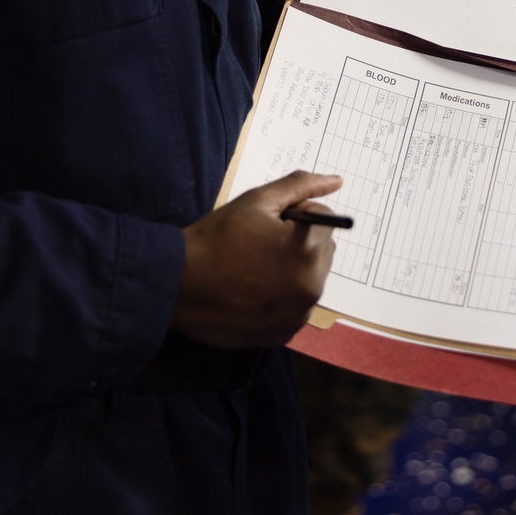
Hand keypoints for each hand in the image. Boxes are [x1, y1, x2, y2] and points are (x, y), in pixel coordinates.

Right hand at [172, 171, 342, 347]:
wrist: (178, 285)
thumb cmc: (216, 238)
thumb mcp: (257, 201)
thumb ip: (300, 186)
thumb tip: (336, 181)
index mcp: (308, 249)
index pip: (324, 218)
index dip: (295, 215)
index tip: (266, 224)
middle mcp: (312, 286)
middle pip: (323, 249)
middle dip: (300, 242)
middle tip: (259, 245)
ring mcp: (299, 314)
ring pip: (311, 278)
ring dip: (294, 270)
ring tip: (254, 268)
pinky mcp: (285, 333)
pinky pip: (297, 305)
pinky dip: (283, 297)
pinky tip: (253, 291)